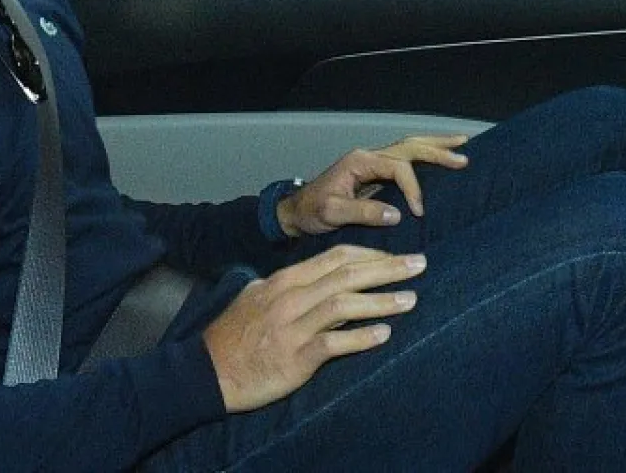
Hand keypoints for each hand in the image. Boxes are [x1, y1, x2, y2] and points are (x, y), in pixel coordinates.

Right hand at [203, 245, 426, 411]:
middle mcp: (290, 298)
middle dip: (387, 268)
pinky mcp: (295, 358)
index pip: (335, 257)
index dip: (370, 254)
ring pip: (344, 305)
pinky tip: (384, 334)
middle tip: (419, 265)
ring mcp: (292, 327)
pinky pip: (334, 344)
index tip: (396, 255)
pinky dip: (361, 338)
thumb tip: (311, 279)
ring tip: (411, 299)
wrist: (206, 372)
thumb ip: (285, 287)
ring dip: (382, 301)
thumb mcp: (255, 298)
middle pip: (346, 274)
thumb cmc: (233, 336)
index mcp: (284, 281)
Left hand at [276, 134, 469, 236]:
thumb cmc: (311, 212)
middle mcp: (368, 157)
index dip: (412, 188)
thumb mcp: (332, 213)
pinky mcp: (375, 174)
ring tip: (463, 144)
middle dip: (437, 150)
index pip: (397, 168)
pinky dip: (425, 156)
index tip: (419, 212)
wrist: (296, 212)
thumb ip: (363, 212)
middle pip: (409, 147)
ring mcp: (372, 163)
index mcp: (360, 162)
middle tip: (464, 156)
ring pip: (409, 148)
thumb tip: (398, 214)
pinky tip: (440, 158)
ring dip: (435, 146)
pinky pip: (406, 161)